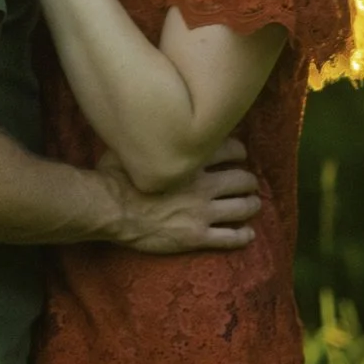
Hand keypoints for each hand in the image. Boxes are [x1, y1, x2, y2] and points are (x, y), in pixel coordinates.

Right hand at [105, 135, 261, 253]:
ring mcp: (201, 212)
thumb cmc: (115, 177)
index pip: (231, 150)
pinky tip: (248, 234)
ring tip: (253, 204)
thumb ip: (153, 139)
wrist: (110, 209)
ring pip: (241, 208)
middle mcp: (203, 185)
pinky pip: (229, 237)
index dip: (239, 152)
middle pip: (242, 180)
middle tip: (249, 183)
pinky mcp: (196, 236)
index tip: (239, 155)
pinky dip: (243, 236)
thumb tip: (150, 126)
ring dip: (252, 205)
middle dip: (249, 181)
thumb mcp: (136, 147)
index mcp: (191, 161)